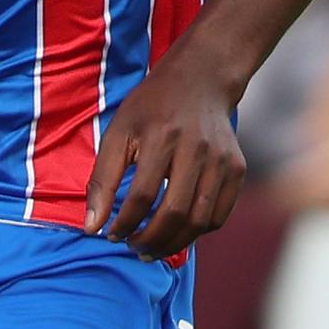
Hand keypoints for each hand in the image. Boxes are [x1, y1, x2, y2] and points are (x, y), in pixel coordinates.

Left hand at [84, 52, 245, 258]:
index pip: (141, 196)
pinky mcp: (237, 168)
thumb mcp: (118, 133)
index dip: (124, 224)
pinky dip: (197, 232)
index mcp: (161, 136)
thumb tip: (92, 227)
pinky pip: (219, 215)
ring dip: (174, 244)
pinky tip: (178, 233)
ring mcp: (221, 159)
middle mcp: (196, 148)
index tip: (111, 235)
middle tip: (133, 247)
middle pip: (174, 212)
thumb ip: (101, 181)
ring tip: (152, 248)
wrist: (201, 80)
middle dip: (150, 240)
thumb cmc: (151, 108)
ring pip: (200, 220)